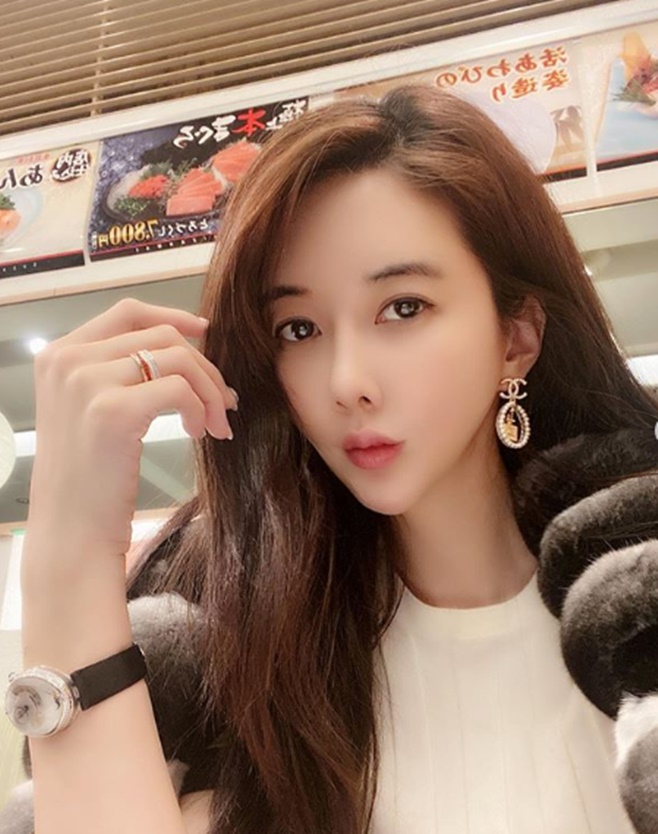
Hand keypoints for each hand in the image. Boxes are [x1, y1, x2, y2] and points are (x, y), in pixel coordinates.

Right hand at [26, 298, 235, 559]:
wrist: (71, 533)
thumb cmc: (89, 479)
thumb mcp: (91, 411)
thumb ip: (120, 373)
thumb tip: (189, 346)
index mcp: (58, 354)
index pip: (127, 312)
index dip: (173, 317)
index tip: (206, 332)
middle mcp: (67, 360)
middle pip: (160, 335)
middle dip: (204, 366)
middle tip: (224, 402)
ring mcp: (86, 382)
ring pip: (177, 358)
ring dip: (209, 390)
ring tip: (215, 424)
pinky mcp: (112, 411)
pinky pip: (179, 388)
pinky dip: (201, 408)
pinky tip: (199, 433)